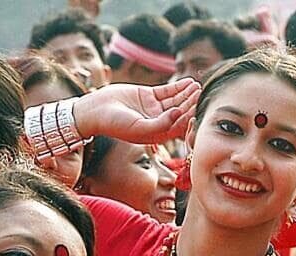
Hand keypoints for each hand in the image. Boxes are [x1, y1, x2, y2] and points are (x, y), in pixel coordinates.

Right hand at [74, 80, 200, 143]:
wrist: (95, 110)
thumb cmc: (115, 124)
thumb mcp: (139, 128)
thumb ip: (160, 124)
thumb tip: (178, 114)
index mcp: (158, 134)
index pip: (179, 127)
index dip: (189, 118)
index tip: (198, 108)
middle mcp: (159, 122)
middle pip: (180, 112)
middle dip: (190, 104)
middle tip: (200, 94)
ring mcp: (155, 108)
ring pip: (176, 101)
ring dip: (186, 94)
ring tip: (196, 86)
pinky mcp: (149, 95)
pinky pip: (167, 91)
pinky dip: (178, 86)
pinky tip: (188, 82)